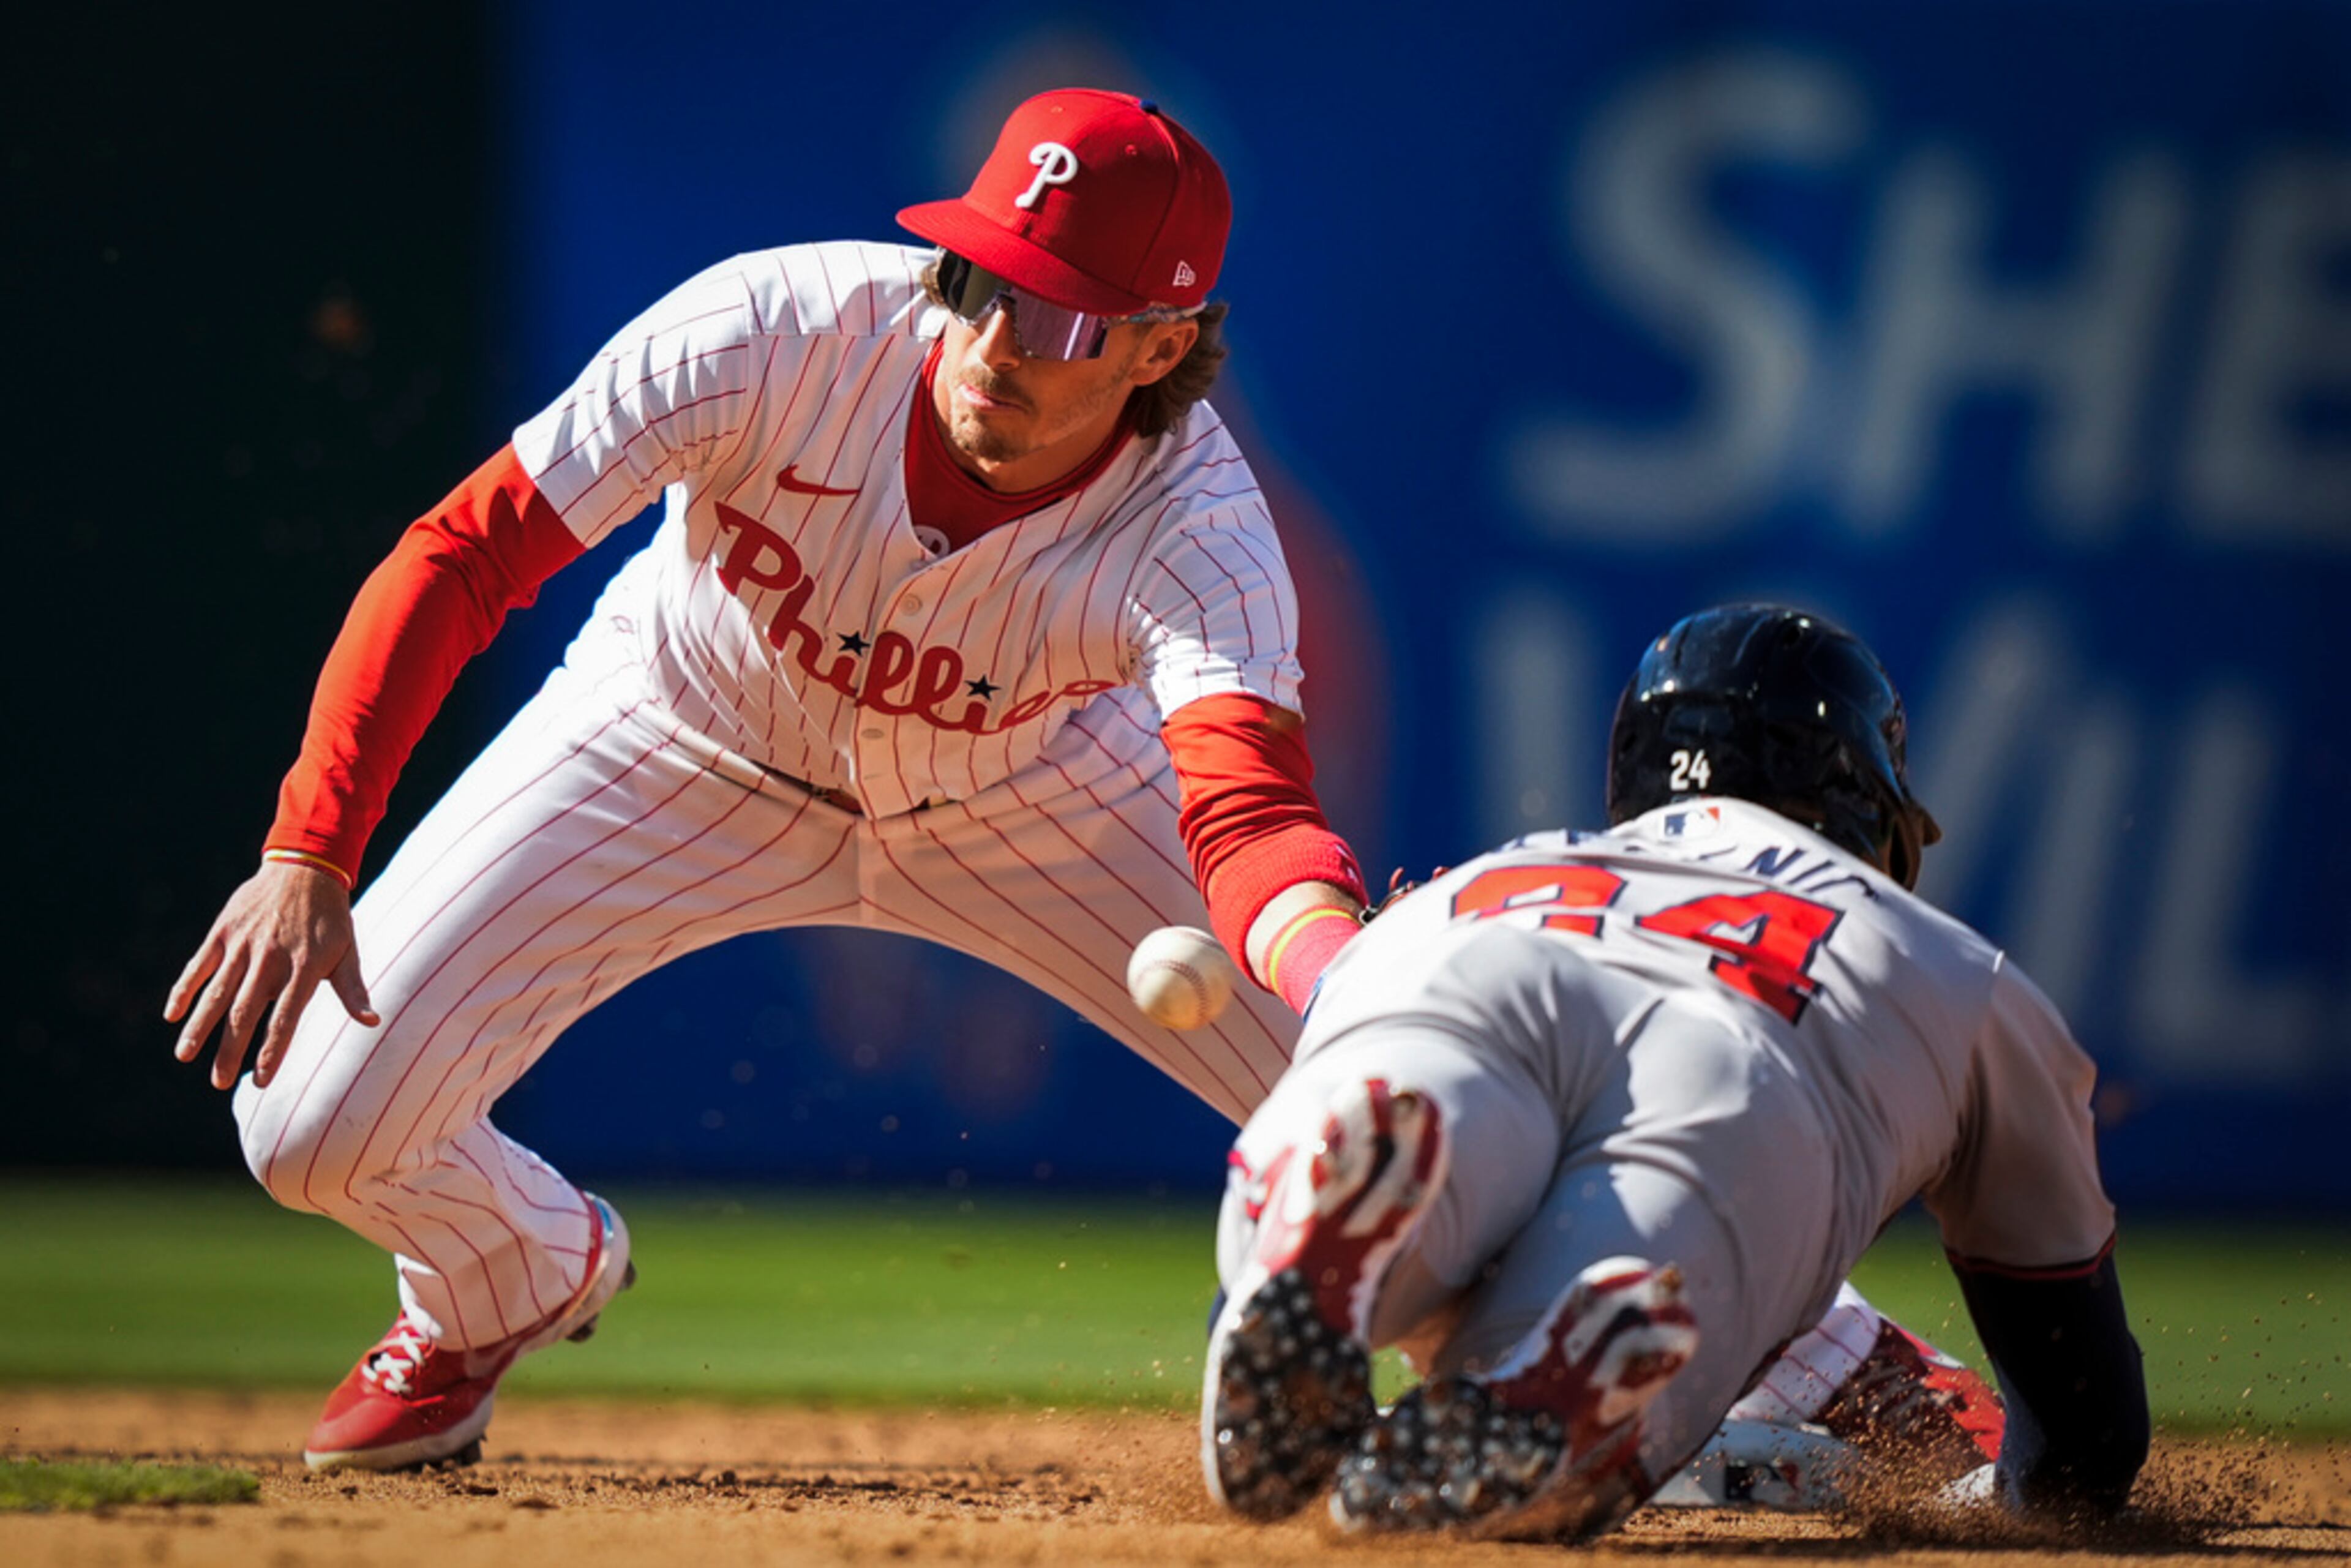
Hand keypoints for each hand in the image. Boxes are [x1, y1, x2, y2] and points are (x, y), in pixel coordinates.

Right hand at [165, 860, 377, 1089]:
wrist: (305, 866)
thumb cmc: (330, 918)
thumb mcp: (348, 951)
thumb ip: (353, 989)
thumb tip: (372, 1022)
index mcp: (304, 967)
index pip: (286, 1018)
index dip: (272, 1051)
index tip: (261, 1080)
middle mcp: (271, 958)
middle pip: (246, 1012)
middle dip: (230, 1050)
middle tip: (218, 1083)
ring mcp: (243, 944)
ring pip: (217, 992)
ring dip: (199, 1025)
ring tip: (185, 1056)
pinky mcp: (223, 931)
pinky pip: (199, 965)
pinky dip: (184, 989)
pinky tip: (171, 1015)